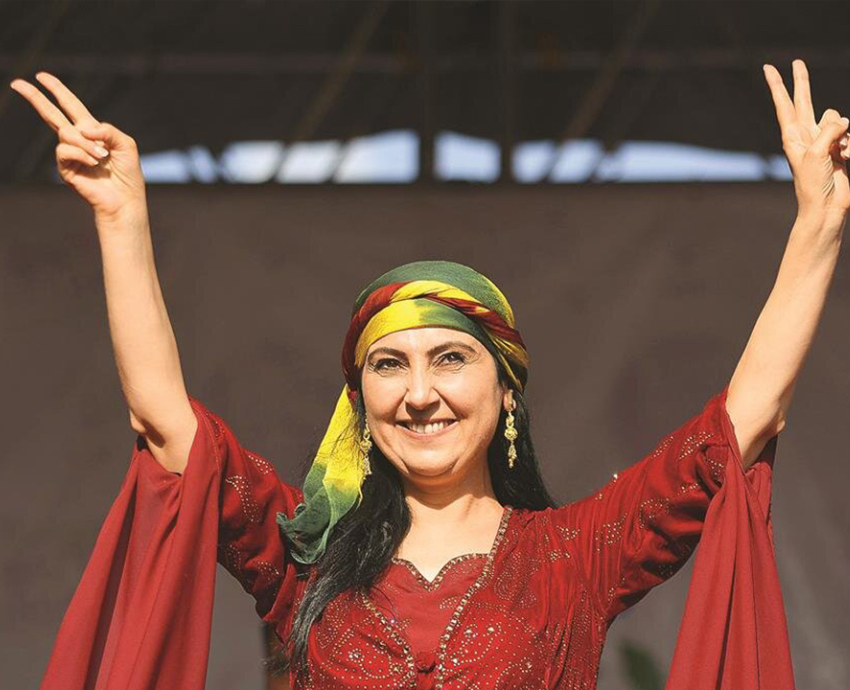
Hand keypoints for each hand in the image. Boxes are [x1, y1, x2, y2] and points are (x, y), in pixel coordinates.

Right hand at [9, 72, 146, 223]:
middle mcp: (77, 140)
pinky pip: (65, 150)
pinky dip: (82, 153)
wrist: (125, 199)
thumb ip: (108, 130)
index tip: (41, 76)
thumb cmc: (128, 173)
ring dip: (86, 144)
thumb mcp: (125, 144)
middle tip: (17, 83)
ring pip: (66, 134)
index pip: (71, 106)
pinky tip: (94, 163)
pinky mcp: (65, 168)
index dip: (57, 90)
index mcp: (92, 131)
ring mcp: (70, 155)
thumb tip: (83, 129)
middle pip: (52, 114)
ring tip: (102, 157)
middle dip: (35, 98)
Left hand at [763, 59, 849, 231]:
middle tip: (796, 62)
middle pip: (805, 101)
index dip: (778, 85)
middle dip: (802, 81)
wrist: (826, 207)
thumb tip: (844, 121)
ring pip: (837, 118)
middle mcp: (806, 135)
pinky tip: (846, 159)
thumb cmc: (813, 184)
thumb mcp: (817, 153)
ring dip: (843, 132)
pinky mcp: (839, 149)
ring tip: (838, 153)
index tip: (768, 67)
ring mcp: (823, 141)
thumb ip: (830, 130)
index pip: (784, 105)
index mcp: (793, 136)